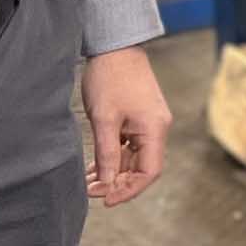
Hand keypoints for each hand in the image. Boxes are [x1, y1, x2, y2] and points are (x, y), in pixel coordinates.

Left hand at [79, 47, 171, 207]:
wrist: (115, 45)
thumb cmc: (110, 78)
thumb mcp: (104, 119)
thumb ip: (107, 154)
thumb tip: (107, 183)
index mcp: (155, 129)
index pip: (149, 172)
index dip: (129, 190)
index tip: (106, 200)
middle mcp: (157, 128)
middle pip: (142, 167)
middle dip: (118, 182)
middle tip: (90, 190)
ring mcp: (149, 122)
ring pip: (134, 158)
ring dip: (113, 171)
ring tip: (87, 180)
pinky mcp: (139, 118)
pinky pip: (129, 145)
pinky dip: (113, 157)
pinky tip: (94, 165)